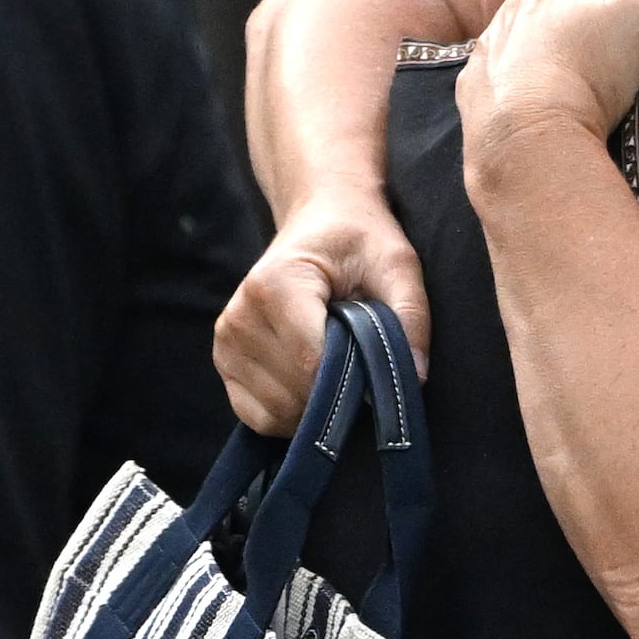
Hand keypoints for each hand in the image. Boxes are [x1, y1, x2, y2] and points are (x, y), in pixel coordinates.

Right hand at [215, 190, 431, 435]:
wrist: (320, 221)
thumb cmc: (359, 242)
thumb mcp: (397, 264)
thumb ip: (410, 316)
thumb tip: (414, 377)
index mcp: (276, 284)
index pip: (311, 363)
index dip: (354, 380)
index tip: (382, 371)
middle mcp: (240, 315)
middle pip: (295, 392)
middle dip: (339, 394)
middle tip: (362, 362)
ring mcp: (226, 341)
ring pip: (278, 412)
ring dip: (317, 406)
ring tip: (337, 365)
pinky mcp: (224, 361)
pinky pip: (258, 417)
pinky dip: (292, 416)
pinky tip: (314, 387)